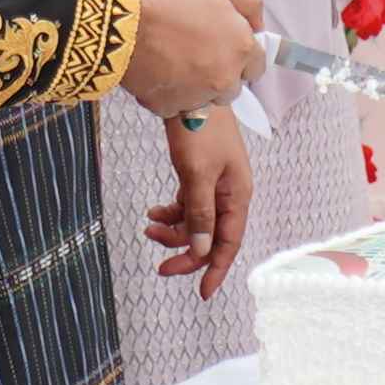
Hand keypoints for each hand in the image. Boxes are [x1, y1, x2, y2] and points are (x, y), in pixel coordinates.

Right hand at [106, 0, 268, 113]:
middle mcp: (224, 78)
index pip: (256, 65)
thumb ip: (249, 3)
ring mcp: (197, 96)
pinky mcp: (169, 107)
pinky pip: (176, 105)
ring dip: (196, 85)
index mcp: (240, 47)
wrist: (118, 18)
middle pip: (232, 86)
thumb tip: (259, 25)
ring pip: (205, 98)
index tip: (223, 44)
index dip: (241, 53)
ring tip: (173, 59)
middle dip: (219, 72)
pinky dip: (169, 93)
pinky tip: (156, 70)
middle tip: (194, 49)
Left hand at [148, 108, 253, 295]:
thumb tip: (203, 249)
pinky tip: (153, 212)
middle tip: (159, 266)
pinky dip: (171, 212)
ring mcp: (214, 184)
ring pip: (196, 222)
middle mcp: (229, 193)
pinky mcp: (200, 174)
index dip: (216, 269)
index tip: (202, 293)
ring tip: (148, 227)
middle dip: (185, 251)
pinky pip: (188, 205)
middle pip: (210, 236)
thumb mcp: (197, 174)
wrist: (190, 91)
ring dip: (173, 230)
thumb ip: (200, 213)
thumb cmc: (198, 130)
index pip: (229, 243)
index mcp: (236, 195)